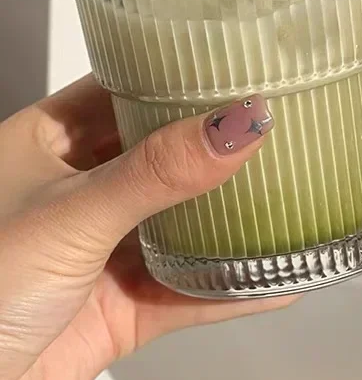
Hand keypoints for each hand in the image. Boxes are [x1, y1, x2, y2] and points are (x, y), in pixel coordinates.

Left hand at [0, 76, 287, 379]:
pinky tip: (280, 282)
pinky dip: (233, 290)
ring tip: (298, 200)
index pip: (121, 91)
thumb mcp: (73, 213)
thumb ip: (159, 172)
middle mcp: (75, 194)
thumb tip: (237, 124)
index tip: (242, 66)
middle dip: (219, 150)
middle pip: (162, 159)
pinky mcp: (117, 313)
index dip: (178, 77)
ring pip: (181, 229)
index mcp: (45, 144)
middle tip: (286, 129)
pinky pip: (187, 294)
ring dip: (234, 223)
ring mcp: (98, 255)